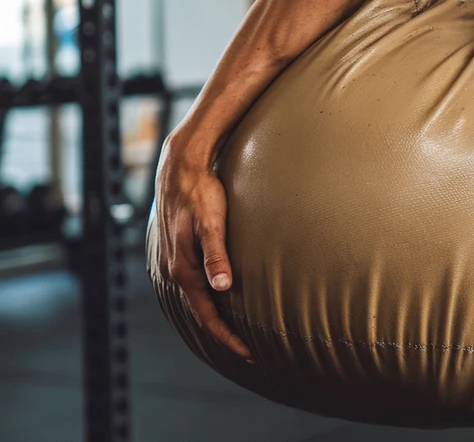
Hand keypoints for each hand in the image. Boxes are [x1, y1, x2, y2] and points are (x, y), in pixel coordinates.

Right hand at [155, 138, 253, 361]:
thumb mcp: (211, 223)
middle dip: (224, 333)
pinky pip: (196, 283)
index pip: (207, 314)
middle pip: (202, 312)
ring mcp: (176, 260)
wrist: (180, 166)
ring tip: (238, 330)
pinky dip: (210, 297)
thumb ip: (216, 255)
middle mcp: (176, 269)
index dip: (228, 337)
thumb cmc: (200, 192)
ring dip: (217, 316)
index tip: (249, 353)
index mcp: (183, 269)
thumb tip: (222, 288)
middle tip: (250, 350)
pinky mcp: (181, 250)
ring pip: (198, 298)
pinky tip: (223, 296)